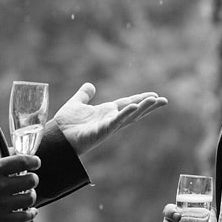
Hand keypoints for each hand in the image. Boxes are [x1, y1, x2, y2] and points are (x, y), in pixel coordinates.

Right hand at [0, 154, 40, 221]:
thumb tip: (14, 160)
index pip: (23, 162)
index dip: (33, 161)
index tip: (35, 162)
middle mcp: (0, 186)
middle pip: (31, 180)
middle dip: (32, 179)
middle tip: (29, 180)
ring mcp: (1, 204)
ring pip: (30, 198)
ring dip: (30, 195)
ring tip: (27, 195)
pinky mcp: (0, 219)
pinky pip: (24, 217)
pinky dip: (30, 213)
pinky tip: (29, 210)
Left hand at [53, 83, 167, 154]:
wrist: (57, 137)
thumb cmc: (66, 123)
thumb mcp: (77, 103)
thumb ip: (84, 95)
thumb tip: (90, 85)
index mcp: (107, 112)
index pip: (128, 104)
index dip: (141, 99)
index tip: (155, 95)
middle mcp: (111, 119)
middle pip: (134, 111)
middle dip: (149, 106)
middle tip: (165, 100)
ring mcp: (108, 126)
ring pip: (129, 117)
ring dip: (142, 108)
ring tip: (155, 100)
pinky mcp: (102, 131)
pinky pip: (116, 122)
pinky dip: (124, 115)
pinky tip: (133, 107)